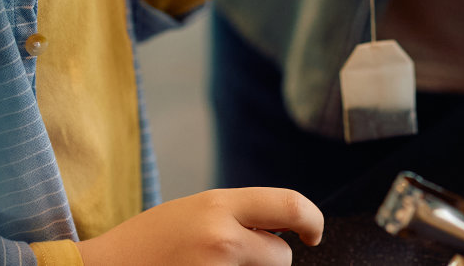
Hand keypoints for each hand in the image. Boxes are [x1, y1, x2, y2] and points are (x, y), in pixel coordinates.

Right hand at [77, 187, 321, 265]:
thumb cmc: (151, 241)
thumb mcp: (196, 210)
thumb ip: (238, 215)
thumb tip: (288, 227)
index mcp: (219, 205)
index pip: (291, 205)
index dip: (313, 220)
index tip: (312, 233)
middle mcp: (221, 238)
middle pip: (282, 257)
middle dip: (270, 260)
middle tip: (239, 258)